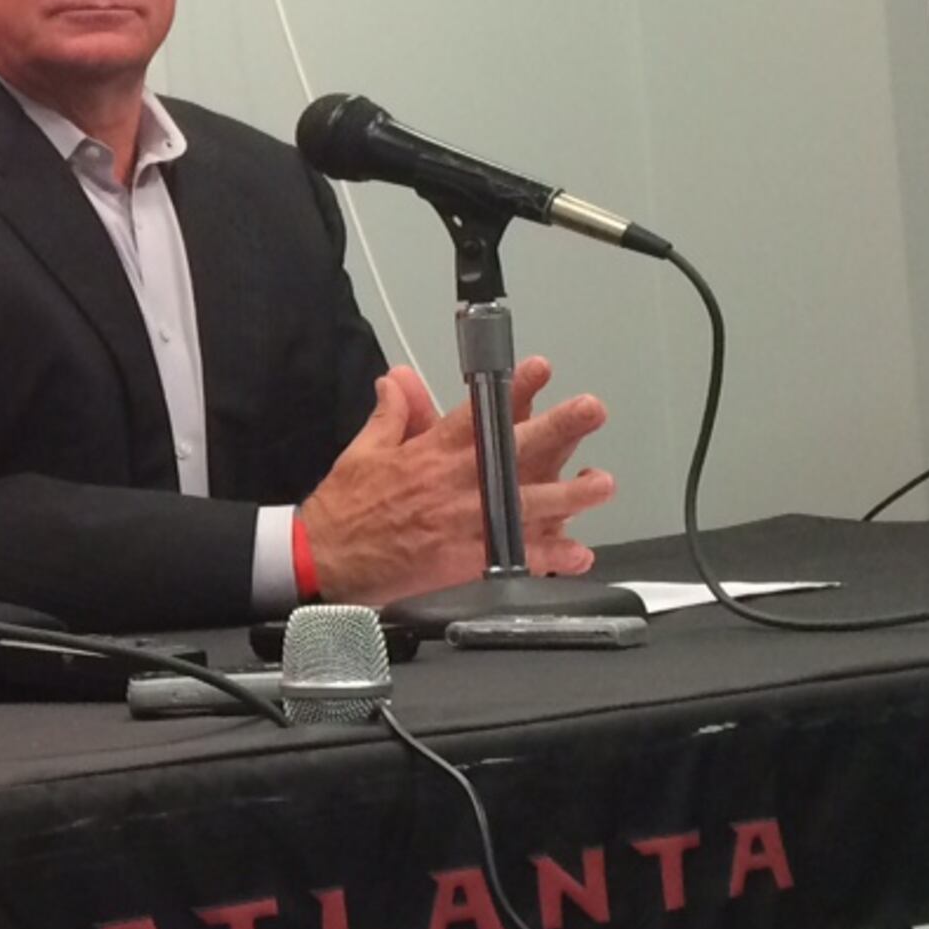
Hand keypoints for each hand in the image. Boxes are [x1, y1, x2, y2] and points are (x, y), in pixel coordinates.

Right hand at [296, 357, 613, 606]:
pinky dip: (549, 556)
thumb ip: (390, 415)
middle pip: (514, 451)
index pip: (478, 413)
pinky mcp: (467, 560)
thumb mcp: (363, 451)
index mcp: (430, 451)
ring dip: (568, 494)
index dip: (513, 389)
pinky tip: (578, 552)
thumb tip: (397, 380)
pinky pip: (518, 556)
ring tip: (600, 483)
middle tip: (590, 410)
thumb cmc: (345, 506)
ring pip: (527, 504)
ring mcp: (464, 522)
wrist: (327, 560)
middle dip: (556, 429)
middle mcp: (455, 482)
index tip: (541, 369)